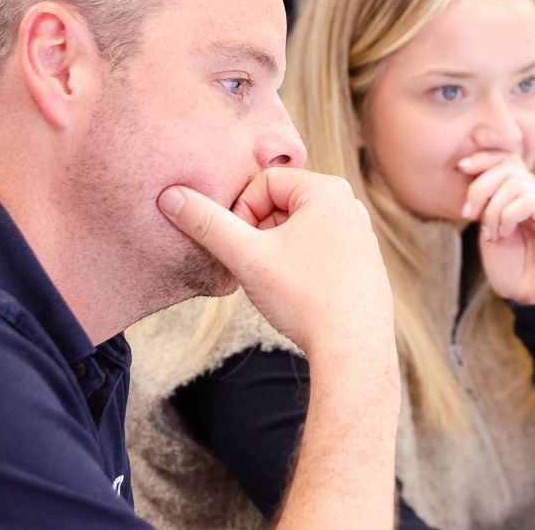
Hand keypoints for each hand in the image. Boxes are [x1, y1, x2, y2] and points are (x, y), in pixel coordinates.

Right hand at [157, 169, 395, 360]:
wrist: (353, 350)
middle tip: (254, 266)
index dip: (241, 213)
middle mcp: (350, 205)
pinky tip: (297, 294)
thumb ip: (206, 223)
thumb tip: (170, 196)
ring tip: (276, 283)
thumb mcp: (246, 256)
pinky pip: (318, 248)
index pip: (263, 182)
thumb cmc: (304, 299)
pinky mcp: (363, 261)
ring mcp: (360, 234)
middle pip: (281, 204)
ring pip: (297, 228)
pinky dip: (298, 265)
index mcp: (327, 190)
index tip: (241, 248)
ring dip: (275, 250)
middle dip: (258, 233)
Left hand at [457, 153, 534, 304]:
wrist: (534, 298)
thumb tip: (473, 177)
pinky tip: (504, 234)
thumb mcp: (489, 232)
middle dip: (480, 186)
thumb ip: (485, 206)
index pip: (505, 158)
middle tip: (468, 214)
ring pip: (515, 182)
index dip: (483, 157)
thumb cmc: (511, 269)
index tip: (460, 167)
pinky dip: (508, 215)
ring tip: (490, 233)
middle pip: (507, 165)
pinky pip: (529, 200)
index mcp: (519, 195)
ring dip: (493, 208)